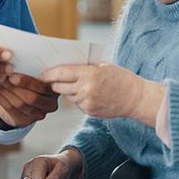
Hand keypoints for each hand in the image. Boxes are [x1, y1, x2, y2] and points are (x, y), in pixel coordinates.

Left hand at [0, 73, 58, 127]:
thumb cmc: (32, 80)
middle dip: (14, 87)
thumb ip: (32, 68)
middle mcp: (50, 104)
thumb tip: (15, 59)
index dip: (27, 82)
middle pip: (31, 98)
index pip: (43, 88)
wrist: (25, 97)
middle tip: (2, 76)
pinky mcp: (25, 120)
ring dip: (5, 90)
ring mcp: (39, 114)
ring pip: (19, 104)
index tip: (13, 74)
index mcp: (56, 90)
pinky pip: (10, 109)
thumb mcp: (37, 72)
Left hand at [40, 63, 164, 125]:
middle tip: (50, 80)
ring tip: (75, 85)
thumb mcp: (103, 66)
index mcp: (89, 74)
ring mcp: (87, 102)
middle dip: (54, 83)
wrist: (136, 98)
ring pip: (68, 96)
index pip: (61, 73)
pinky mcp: (89, 112)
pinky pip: (77, 103)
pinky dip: (78, 98)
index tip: (42, 74)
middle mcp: (86, 89)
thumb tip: (63, 66)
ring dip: (67, 91)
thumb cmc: (120, 78)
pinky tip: (88, 93)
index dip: (48, 74)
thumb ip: (84, 67)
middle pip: (59, 87)